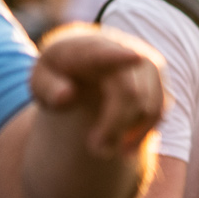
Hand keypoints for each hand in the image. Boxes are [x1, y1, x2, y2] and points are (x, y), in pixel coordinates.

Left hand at [33, 25, 164, 157]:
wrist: (82, 61)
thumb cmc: (58, 75)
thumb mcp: (40, 81)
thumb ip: (47, 88)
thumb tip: (66, 95)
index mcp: (87, 47)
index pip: (104, 52)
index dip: (119, 55)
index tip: (134, 57)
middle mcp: (124, 48)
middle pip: (131, 92)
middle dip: (115, 126)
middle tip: (95, 150)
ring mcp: (146, 63)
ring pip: (149, 106)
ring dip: (129, 135)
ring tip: (103, 150)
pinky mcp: (159, 79)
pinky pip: (158, 111)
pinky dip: (142, 132)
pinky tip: (123, 144)